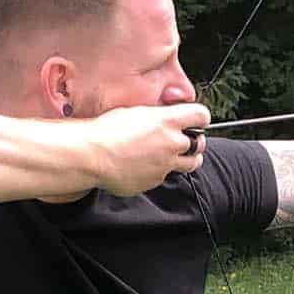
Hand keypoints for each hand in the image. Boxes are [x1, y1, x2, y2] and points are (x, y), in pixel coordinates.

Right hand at [87, 102, 210, 194]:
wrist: (91, 155)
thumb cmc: (106, 130)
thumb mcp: (135, 112)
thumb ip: (157, 117)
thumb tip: (165, 119)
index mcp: (167, 121)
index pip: (201, 116)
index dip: (201, 118)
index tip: (197, 121)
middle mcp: (171, 143)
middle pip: (199, 144)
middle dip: (193, 142)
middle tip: (183, 140)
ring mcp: (165, 165)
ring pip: (190, 164)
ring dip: (185, 159)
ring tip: (170, 156)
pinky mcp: (155, 181)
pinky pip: (163, 176)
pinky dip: (157, 171)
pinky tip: (141, 165)